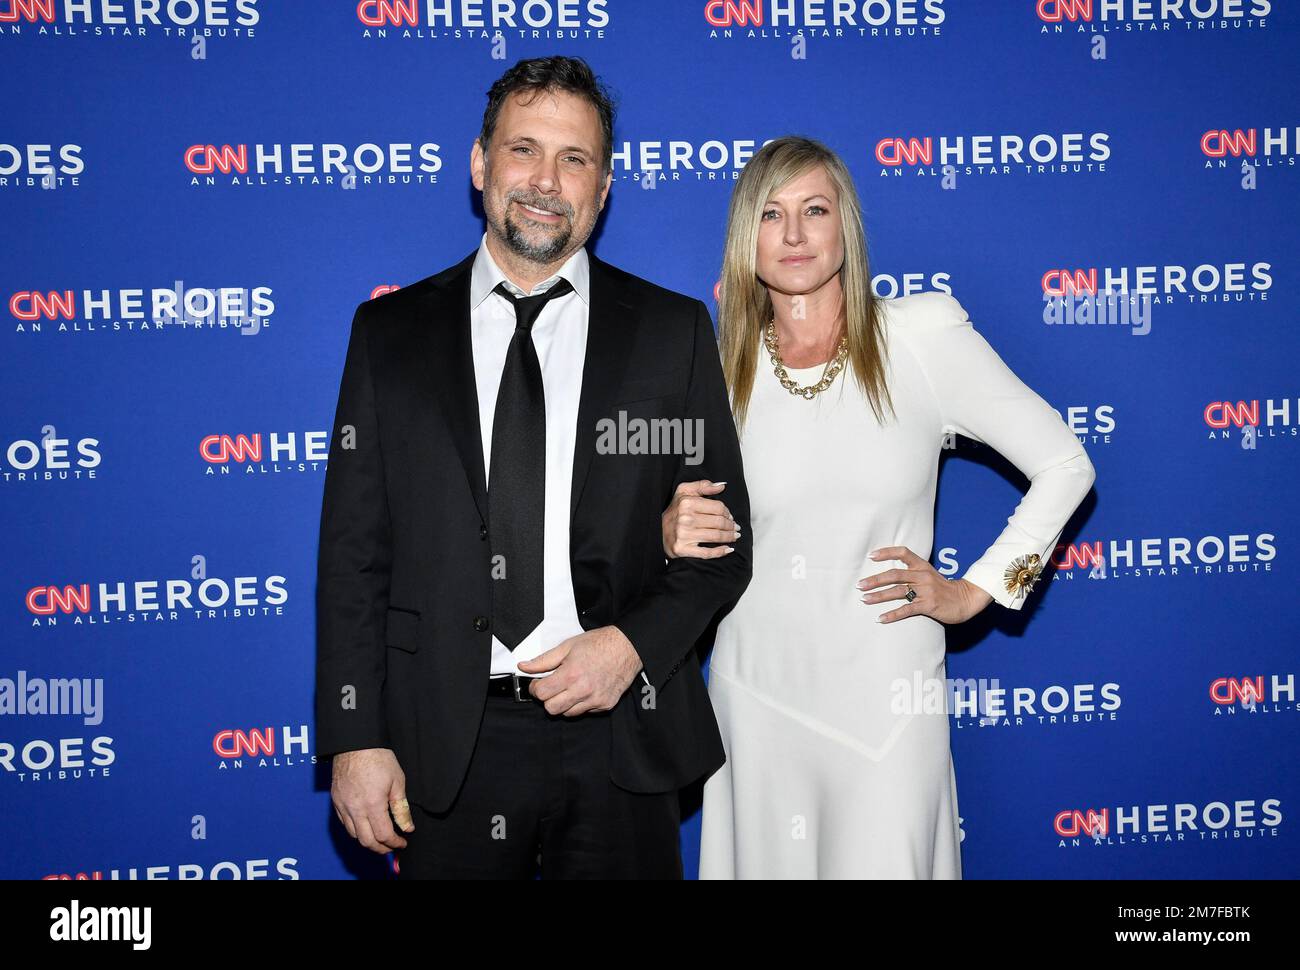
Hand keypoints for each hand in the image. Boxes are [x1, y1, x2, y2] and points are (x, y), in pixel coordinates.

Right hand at [330, 747, 414, 853]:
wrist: (355, 743)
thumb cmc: (378, 758)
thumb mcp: (397, 781)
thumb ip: (401, 808)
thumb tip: (407, 827)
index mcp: (372, 804)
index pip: (383, 835)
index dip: (395, 843)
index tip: (402, 842)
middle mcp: (355, 809)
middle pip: (366, 841)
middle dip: (381, 848)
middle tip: (391, 846)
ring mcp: (343, 806)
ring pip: (354, 835)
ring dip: (368, 841)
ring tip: (379, 838)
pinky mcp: (336, 801)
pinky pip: (344, 823)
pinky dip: (356, 830)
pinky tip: (365, 826)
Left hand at [516, 626, 643, 715]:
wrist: (627, 647)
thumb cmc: (598, 644)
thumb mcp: (567, 647)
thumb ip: (543, 660)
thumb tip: (524, 667)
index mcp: (571, 674)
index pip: (542, 694)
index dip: (535, 688)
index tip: (538, 683)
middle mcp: (583, 690)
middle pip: (552, 709)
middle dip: (547, 698)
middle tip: (552, 687)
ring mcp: (595, 700)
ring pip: (568, 713)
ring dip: (564, 703)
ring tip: (570, 687)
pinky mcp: (605, 705)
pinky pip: (585, 712)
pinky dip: (581, 704)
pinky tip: (585, 689)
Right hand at [661, 480, 739, 558]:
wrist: (656, 531)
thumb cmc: (673, 512)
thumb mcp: (684, 492)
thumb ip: (703, 485)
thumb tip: (721, 486)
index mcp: (687, 503)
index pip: (718, 507)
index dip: (727, 512)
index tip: (730, 516)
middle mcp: (686, 519)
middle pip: (719, 522)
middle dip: (731, 526)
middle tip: (735, 528)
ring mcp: (684, 535)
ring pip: (716, 536)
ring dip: (729, 537)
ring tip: (734, 536)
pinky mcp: (683, 549)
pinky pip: (707, 553)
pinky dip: (720, 552)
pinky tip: (728, 549)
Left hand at [857, 545, 993, 623]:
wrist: (965, 599)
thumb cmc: (943, 588)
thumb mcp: (929, 574)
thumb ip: (912, 572)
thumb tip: (890, 573)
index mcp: (922, 565)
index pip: (903, 552)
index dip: (886, 552)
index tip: (871, 556)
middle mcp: (922, 576)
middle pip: (894, 574)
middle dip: (875, 580)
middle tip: (860, 585)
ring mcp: (925, 591)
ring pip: (897, 592)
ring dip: (878, 596)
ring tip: (864, 600)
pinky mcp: (928, 605)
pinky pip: (906, 610)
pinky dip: (892, 615)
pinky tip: (880, 619)